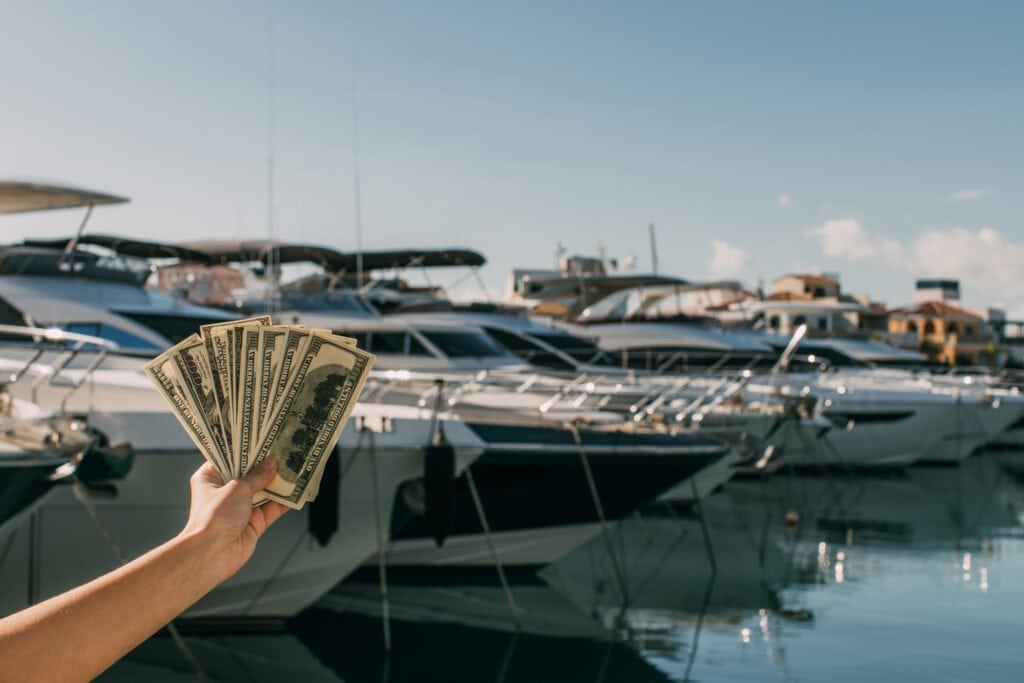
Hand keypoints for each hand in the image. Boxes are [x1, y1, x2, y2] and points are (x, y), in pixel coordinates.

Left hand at [178, 459, 289, 582]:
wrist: (212, 554)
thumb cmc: (214, 517)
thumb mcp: (237, 488)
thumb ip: (257, 476)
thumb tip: (271, 464)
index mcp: (211, 478)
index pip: (230, 458)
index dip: (247, 450)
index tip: (264, 439)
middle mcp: (225, 492)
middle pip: (250, 475)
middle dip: (267, 466)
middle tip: (284, 451)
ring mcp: (240, 509)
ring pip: (264, 492)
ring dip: (279, 483)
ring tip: (295, 467)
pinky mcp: (253, 523)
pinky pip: (272, 509)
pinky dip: (284, 502)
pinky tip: (297, 491)